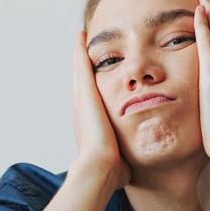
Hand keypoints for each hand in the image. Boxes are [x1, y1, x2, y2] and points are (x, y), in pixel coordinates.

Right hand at [71, 30, 130, 189]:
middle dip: (81, 68)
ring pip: (79, 73)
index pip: (90, 102)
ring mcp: (82, 102)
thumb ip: (124, 160)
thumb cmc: (112, 172)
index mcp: (90, 125)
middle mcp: (82, 111)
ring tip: (79, 39)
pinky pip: (82, 68)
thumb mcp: (119, 162)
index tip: (92, 79)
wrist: (100, 169)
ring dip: (79, 56)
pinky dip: (80, 53)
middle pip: (81, 83)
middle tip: (80, 50)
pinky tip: (81, 38)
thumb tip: (130, 169)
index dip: (89, 90)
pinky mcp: (86, 95)